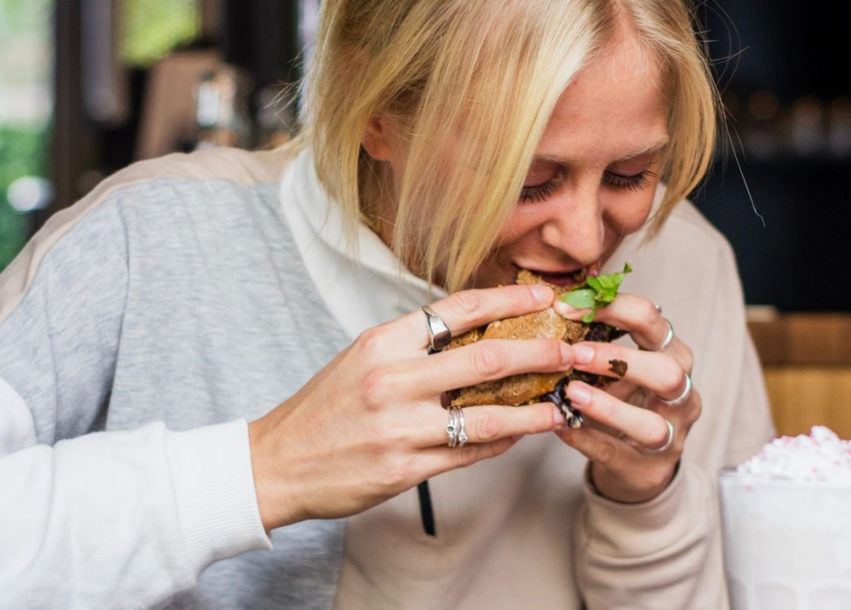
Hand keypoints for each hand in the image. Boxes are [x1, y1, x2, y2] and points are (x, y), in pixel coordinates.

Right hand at [248, 284, 570, 531]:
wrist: (276, 462)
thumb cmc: (323, 408)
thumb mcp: (361, 359)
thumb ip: (413, 347)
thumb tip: (474, 335)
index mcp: (383, 342)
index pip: (459, 308)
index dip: (510, 299)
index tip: (545, 295)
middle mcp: (393, 379)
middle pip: (487, 358)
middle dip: (541, 352)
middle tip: (572, 350)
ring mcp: (400, 427)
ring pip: (489, 415)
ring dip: (534, 409)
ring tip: (561, 404)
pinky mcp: (404, 469)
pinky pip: (469, 453)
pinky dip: (501, 442)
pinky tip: (519, 435)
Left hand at [553, 296, 699, 502]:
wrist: (635, 463)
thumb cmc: (621, 399)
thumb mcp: (613, 366)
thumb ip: (593, 339)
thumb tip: (550, 304)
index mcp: (671, 353)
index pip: (652, 319)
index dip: (612, 308)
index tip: (567, 308)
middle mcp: (680, 392)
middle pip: (668, 371)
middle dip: (620, 360)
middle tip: (575, 354)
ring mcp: (671, 435)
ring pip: (651, 423)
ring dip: (608, 407)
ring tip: (570, 393)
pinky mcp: (649, 469)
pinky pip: (617, 454)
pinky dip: (587, 439)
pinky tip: (561, 426)